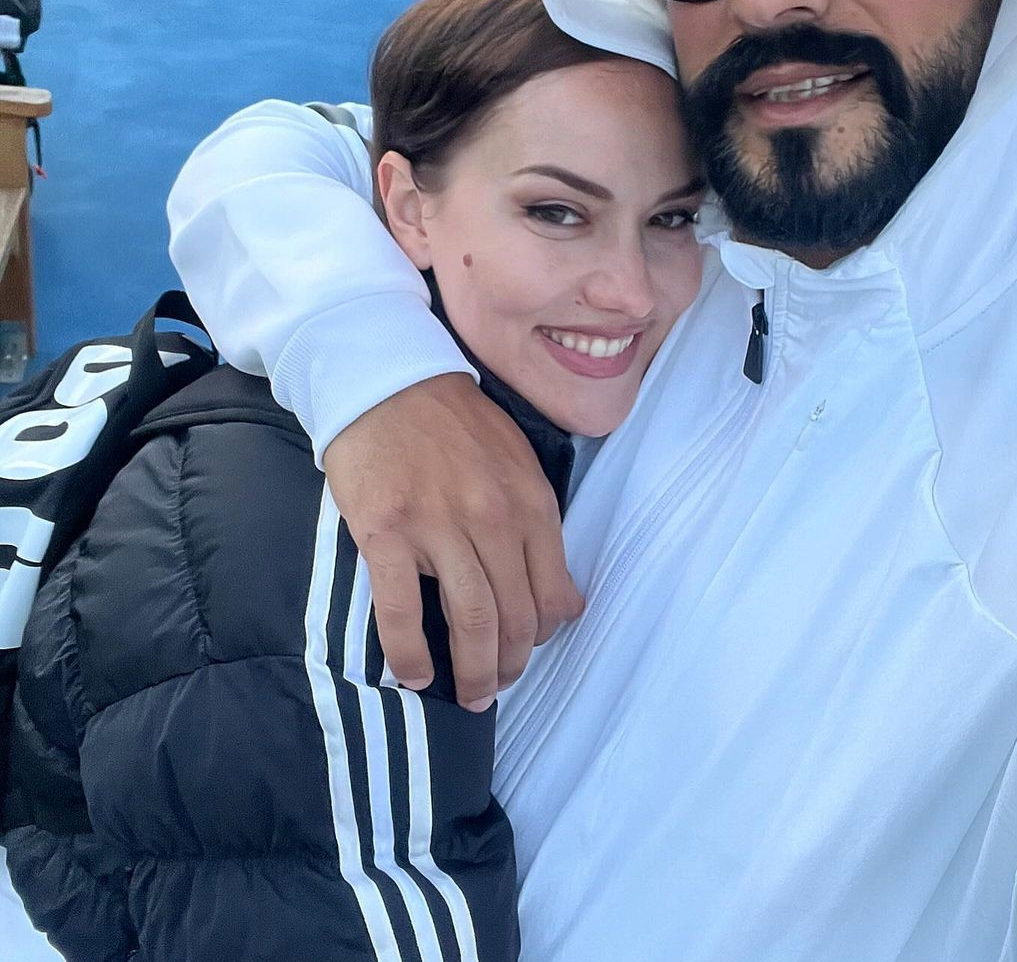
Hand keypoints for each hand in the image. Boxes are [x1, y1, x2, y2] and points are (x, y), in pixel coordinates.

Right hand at [324, 374, 584, 710]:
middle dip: (510, 665)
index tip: (527, 651)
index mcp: (530, 502)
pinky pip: (402, 612)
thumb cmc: (454, 425)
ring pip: (470, 620)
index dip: (543, 637)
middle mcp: (493, 517)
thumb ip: (540, 529)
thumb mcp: (517, 464)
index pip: (552, 594)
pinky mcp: (387, 533)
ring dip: (474, 672)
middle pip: (514, 617)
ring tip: (469, 695)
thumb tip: (566, 605)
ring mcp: (439, 526)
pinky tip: (415, 676)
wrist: (386, 383)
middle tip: (496, 687)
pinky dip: (410, 654)